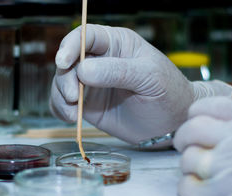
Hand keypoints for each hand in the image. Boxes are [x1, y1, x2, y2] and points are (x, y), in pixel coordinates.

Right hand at [50, 24, 231, 145]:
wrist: (172, 124)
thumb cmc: (168, 92)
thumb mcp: (149, 77)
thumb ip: (118, 71)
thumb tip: (83, 70)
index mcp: (116, 44)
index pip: (85, 36)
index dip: (70, 46)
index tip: (63, 62)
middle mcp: (99, 61)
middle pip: (68, 61)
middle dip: (65, 78)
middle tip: (73, 97)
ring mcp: (91, 84)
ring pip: (61, 82)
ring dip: (60, 96)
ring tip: (73, 113)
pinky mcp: (88, 104)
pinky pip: (63, 103)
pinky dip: (60, 110)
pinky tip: (70, 118)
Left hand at [173, 96, 231, 195]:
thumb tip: (205, 122)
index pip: (216, 106)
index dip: (197, 112)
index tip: (193, 120)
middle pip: (192, 129)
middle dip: (183, 139)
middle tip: (188, 149)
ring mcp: (228, 171)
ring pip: (187, 158)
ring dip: (191, 170)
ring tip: (208, 180)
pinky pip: (185, 185)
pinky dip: (190, 192)